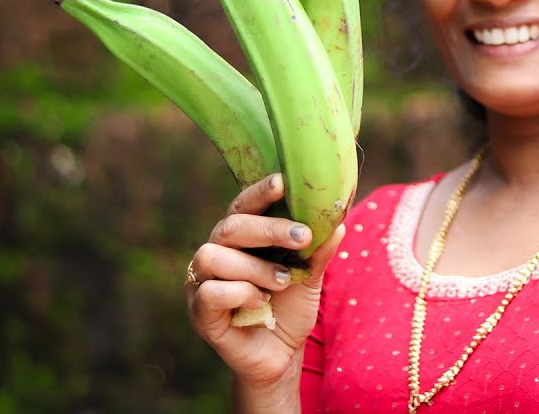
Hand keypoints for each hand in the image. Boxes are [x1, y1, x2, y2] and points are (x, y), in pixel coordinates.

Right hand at [185, 172, 344, 388]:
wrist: (281, 355)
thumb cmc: (290, 308)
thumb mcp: (310, 278)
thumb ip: (318, 252)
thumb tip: (338, 223)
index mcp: (241, 239)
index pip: (244, 205)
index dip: (259, 192)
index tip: (283, 182)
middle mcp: (216, 253)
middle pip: (230, 226)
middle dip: (268, 229)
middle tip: (303, 238)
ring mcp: (202, 282)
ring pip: (213, 255)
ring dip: (254, 267)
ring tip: (282, 281)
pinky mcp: (200, 312)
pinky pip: (209, 292)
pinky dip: (240, 294)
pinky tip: (260, 303)